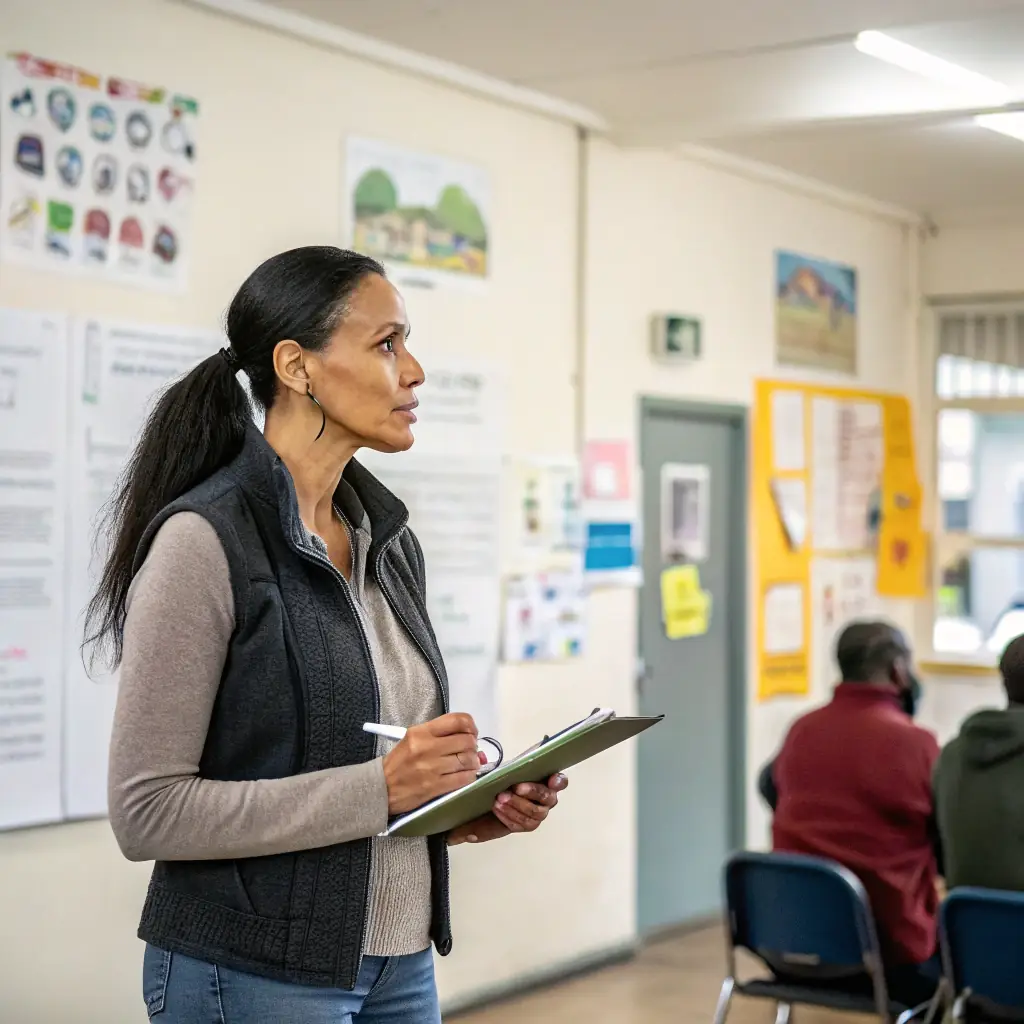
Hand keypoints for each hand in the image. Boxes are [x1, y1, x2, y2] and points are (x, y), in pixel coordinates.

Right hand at [383, 713, 480, 813]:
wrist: (381, 788)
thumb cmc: (398, 763)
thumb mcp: (412, 739)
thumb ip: (438, 735)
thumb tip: (468, 736)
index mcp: (421, 732)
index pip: (457, 720)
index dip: (470, 726)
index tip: (472, 732)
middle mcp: (427, 747)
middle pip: (466, 741)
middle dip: (473, 746)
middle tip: (470, 750)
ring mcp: (432, 768)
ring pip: (467, 760)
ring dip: (473, 762)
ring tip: (469, 764)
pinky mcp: (434, 786)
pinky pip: (463, 779)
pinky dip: (469, 776)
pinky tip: (465, 775)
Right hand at [448, 773, 567, 845]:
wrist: (507, 776)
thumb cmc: (496, 798)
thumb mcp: (483, 815)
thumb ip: (474, 828)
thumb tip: (462, 837)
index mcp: (524, 821)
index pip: (522, 824)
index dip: (510, 818)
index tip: (495, 807)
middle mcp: (539, 811)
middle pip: (534, 814)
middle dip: (516, 807)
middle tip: (500, 797)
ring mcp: (547, 796)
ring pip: (545, 800)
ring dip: (530, 794)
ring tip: (516, 787)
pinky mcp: (553, 780)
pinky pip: (561, 783)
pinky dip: (557, 782)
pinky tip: (550, 779)